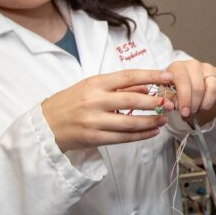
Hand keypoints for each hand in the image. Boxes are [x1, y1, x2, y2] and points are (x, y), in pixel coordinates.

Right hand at [41, 69, 174, 151]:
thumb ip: (118, 87)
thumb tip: (145, 87)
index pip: (128, 76)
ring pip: (130, 122)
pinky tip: (152, 131)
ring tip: (163, 119)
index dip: (150, 76)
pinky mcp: (94, 138)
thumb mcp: (90, 87)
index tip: (167, 77)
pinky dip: (140, 135)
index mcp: (94, 83)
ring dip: (151, 121)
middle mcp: (95, 101)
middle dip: (155, 102)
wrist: (45, 125)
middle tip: (170, 103)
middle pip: (132, 101)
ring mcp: (94, 121)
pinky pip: (123, 138)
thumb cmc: (70, 102)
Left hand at [166, 59, 215, 125]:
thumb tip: (171, 106)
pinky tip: (215, 101)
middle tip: (192, 114)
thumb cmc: (176, 92)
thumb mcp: (167, 96)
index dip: (185, 99)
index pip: (183, 81)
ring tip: (201, 109)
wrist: (187, 88)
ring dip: (207, 103)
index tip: (185, 113)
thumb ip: (168, 100)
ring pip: (214, 87)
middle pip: (199, 87)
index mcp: (178, 67)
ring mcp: (209, 68)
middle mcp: (194, 65)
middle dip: (195, 106)